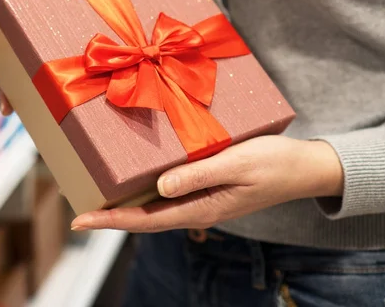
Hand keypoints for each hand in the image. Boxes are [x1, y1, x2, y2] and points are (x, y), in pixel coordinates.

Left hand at [71, 136, 342, 232]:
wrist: (304, 168)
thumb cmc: (273, 163)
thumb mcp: (236, 164)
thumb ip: (198, 175)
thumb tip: (160, 188)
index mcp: (201, 208)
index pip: (146, 220)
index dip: (111, 221)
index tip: (81, 220)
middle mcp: (198, 209)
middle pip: (145, 218)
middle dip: (112, 215)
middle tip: (80, 206)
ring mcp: (203, 202)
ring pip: (156, 207)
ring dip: (127, 204)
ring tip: (100, 194)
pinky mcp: (208, 190)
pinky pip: (170, 194)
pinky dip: (148, 190)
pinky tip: (139, 178)